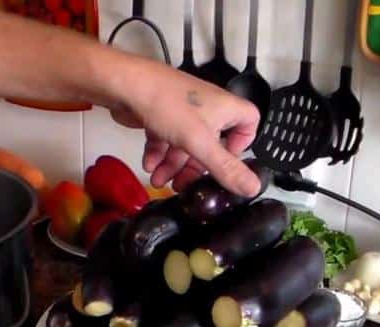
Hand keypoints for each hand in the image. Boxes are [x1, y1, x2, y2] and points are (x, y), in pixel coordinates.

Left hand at [109, 61, 260, 194]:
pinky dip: (158, 154)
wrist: (126, 86)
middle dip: (196, 167)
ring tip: (159, 181)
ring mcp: (182, 112)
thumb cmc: (166, 103)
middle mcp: (206, 108)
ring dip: (173, 166)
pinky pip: (165, 139)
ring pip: (185, 145)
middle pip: (211, 144)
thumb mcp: (200, 143)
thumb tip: (253, 187)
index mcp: (225, 108)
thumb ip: (225, 168)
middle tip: (185, 185)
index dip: (243, 144)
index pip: (249, 122)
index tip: (229, 162)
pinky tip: (149, 166)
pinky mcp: (160, 115)